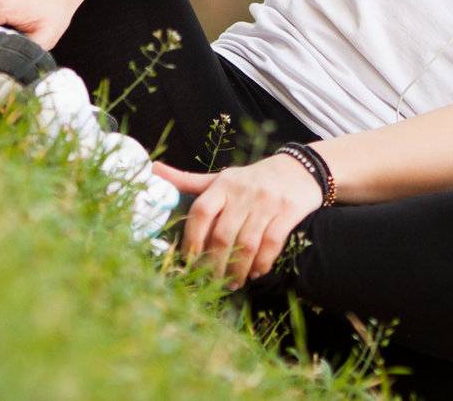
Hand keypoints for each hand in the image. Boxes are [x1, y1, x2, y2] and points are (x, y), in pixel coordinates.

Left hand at [154, 155, 326, 290]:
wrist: (299, 168)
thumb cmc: (252, 179)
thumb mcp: (222, 177)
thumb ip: (189, 181)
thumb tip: (153, 170)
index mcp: (223, 184)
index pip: (201, 212)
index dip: (191, 240)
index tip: (189, 262)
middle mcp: (244, 192)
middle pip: (222, 236)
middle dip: (215, 265)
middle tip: (212, 282)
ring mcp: (267, 202)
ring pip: (248, 244)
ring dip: (238, 270)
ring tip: (234, 283)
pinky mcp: (288, 211)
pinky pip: (272, 242)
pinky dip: (263, 262)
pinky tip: (257, 272)